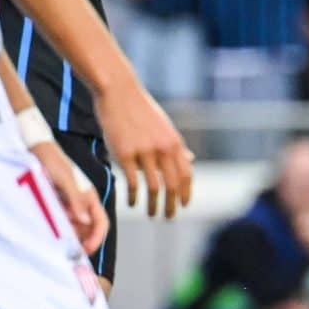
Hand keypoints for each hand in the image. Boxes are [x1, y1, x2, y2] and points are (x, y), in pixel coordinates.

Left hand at [33, 140, 107, 254]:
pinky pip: (61, 222)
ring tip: (55, 235)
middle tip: (68, 248)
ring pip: (74, 227)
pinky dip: (57, 228)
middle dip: (81, 239)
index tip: (86, 249)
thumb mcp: (65, 180)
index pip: (101, 222)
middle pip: (88, 229)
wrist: (36, 150)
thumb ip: (76, 199)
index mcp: (89, 196)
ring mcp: (69, 205)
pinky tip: (49, 228)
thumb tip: (85, 220)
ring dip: (68, 234)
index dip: (97, 238)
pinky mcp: (57, 205)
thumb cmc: (53, 160)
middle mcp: (82, 203)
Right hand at [95, 77, 194, 216]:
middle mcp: (163, 148)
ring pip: (154, 187)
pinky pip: (133, 182)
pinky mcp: (124, 153)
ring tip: (152, 215)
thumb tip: (190, 160)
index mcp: (174, 142)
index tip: (184, 206)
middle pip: (173, 185)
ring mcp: (144, 151)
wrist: (118, 91)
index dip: (186, 193)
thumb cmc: (140, 110)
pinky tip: (133, 203)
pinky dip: (134, 196)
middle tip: (169, 218)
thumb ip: (176, 146)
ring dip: (154, 205)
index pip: (186, 175)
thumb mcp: (164, 127)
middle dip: (173, 205)